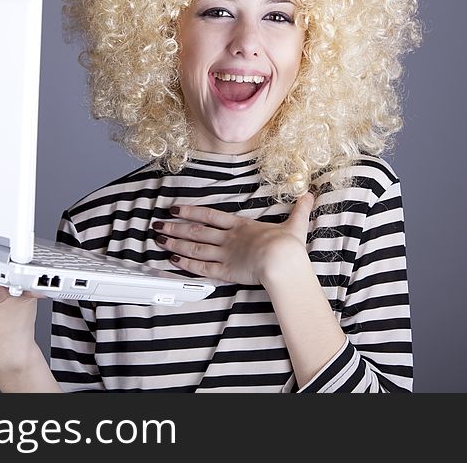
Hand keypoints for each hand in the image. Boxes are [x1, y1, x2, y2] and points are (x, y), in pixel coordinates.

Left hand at [152, 193, 314, 285]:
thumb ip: (299, 210)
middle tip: (157, 224)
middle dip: (175, 227)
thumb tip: (309, 196)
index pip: (210, 216)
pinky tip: (173, 260)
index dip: (191, 211)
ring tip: (159, 240)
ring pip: (194, 247)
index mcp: (242, 226)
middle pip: (196, 231)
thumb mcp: (295, 224)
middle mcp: (228, 239)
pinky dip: (185, 263)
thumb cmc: (287, 246)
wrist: (283, 262)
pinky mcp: (225, 271)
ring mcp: (225, 254)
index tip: (175, 208)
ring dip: (175, 243)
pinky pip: (201, 267)